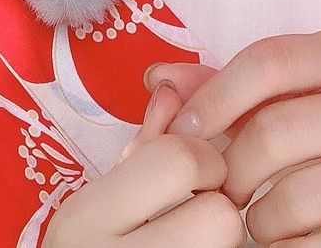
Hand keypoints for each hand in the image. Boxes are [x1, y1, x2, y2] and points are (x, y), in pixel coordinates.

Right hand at [44, 85, 242, 246]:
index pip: (180, 161)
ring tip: (193, 234)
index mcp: (89, 218)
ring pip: (230, 245)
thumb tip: (175, 89)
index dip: (200, 156)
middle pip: (220, 216)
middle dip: (217, 205)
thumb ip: (144, 143)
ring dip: (221, 234)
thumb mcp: (100, 197)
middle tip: (197, 209)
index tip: (191, 169)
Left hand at [142, 31, 320, 246]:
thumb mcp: (283, 100)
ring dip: (258, 220)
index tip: (180, 133)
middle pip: (274, 132)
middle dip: (230, 170)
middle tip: (220, 192)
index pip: (268, 62)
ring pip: (294, 198)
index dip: (212, 99)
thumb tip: (157, 81)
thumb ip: (220, 87)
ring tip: (259, 221)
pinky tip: (285, 245)